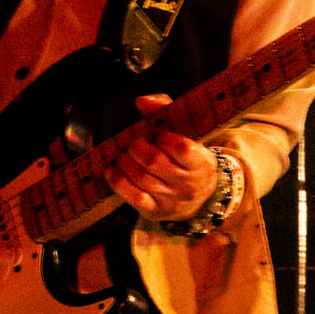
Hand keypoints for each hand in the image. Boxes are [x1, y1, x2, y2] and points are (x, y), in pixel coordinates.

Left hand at [104, 95, 218, 222]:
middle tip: (134, 144)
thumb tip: (141, 102)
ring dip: (125, 162)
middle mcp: (189, 184)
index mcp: (201, 163)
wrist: (199, 196)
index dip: (163, 138)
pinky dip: (118, 182)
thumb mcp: (186, 133)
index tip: (158, 136)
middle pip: (155, 162)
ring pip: (142, 179)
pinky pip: (134, 197)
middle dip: (137, 148)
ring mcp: (172, 200)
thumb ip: (165, 110)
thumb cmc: (187, 158)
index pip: (182, 148)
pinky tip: (112, 171)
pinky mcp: (155, 211)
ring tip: (123, 155)